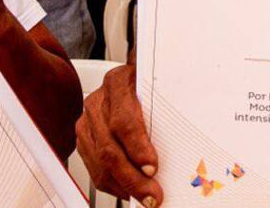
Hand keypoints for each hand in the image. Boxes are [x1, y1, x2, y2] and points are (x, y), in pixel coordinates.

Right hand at [76, 62, 161, 204]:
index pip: (123, 121)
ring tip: (144, 196)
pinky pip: (93, 167)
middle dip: (132, 177)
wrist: (130, 74)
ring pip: (98, 161)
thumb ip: (165, 104)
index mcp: (117, 83)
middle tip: (152, 193)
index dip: (137, 147)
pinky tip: (128, 189)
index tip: (152, 166)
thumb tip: (185, 136)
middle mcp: (98, 101)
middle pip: (109, 147)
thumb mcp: (159, 83)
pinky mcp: (84, 137)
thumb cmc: (147, 79)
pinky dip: (112, 183)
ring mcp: (87, 120)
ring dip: (122, 184)